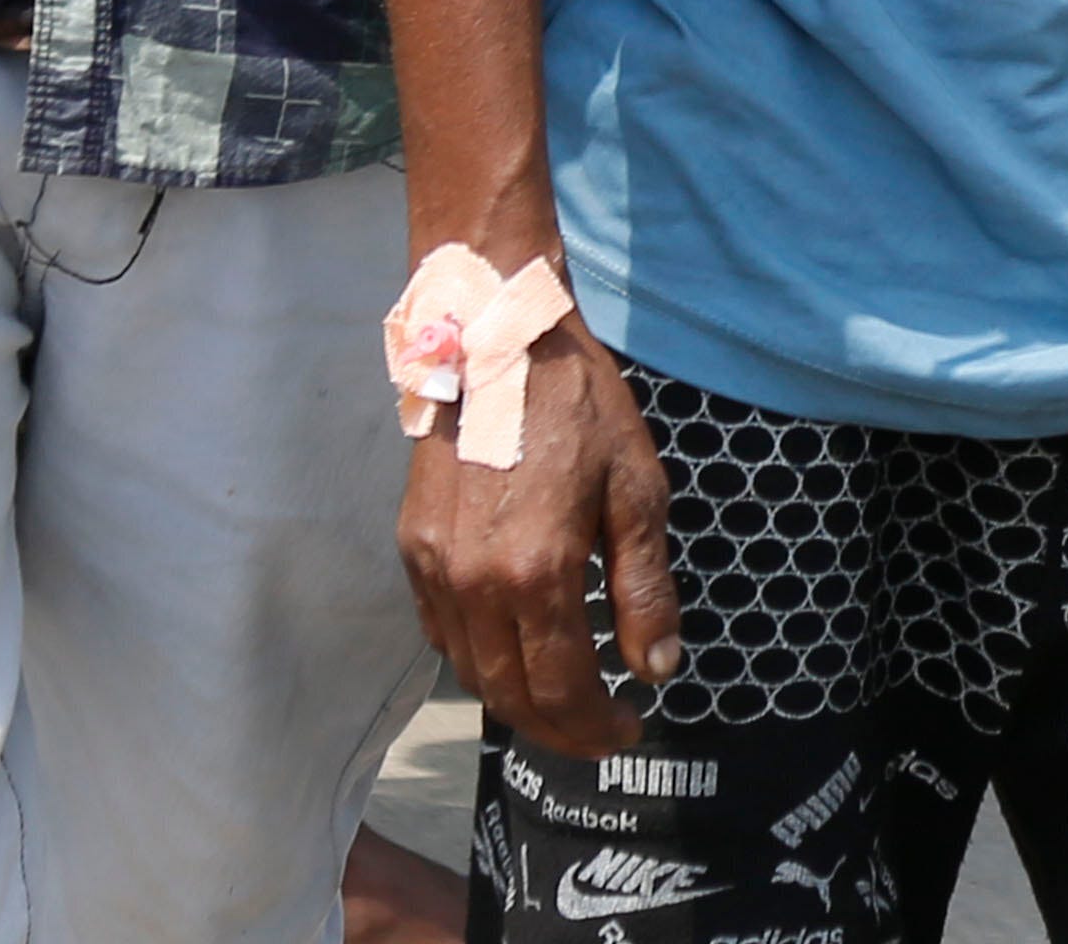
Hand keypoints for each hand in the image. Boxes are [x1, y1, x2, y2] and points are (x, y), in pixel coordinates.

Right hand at [397, 305, 680, 755]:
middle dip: (559, 731)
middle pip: (510, 696)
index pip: (561, 691)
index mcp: (536, 570)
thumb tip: (656, 671)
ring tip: (563, 697)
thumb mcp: (636, 492)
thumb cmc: (578, 407)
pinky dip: (477, 660)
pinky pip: (440, 632)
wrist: (496, 336)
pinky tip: (513, 648)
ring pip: (470, 672)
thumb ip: (644, 591)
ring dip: (516, 701)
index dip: (596, 729)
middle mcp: (473, 581)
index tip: (630, 729)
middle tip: (600, 731)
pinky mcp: (411, 545)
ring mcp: (433, 565)